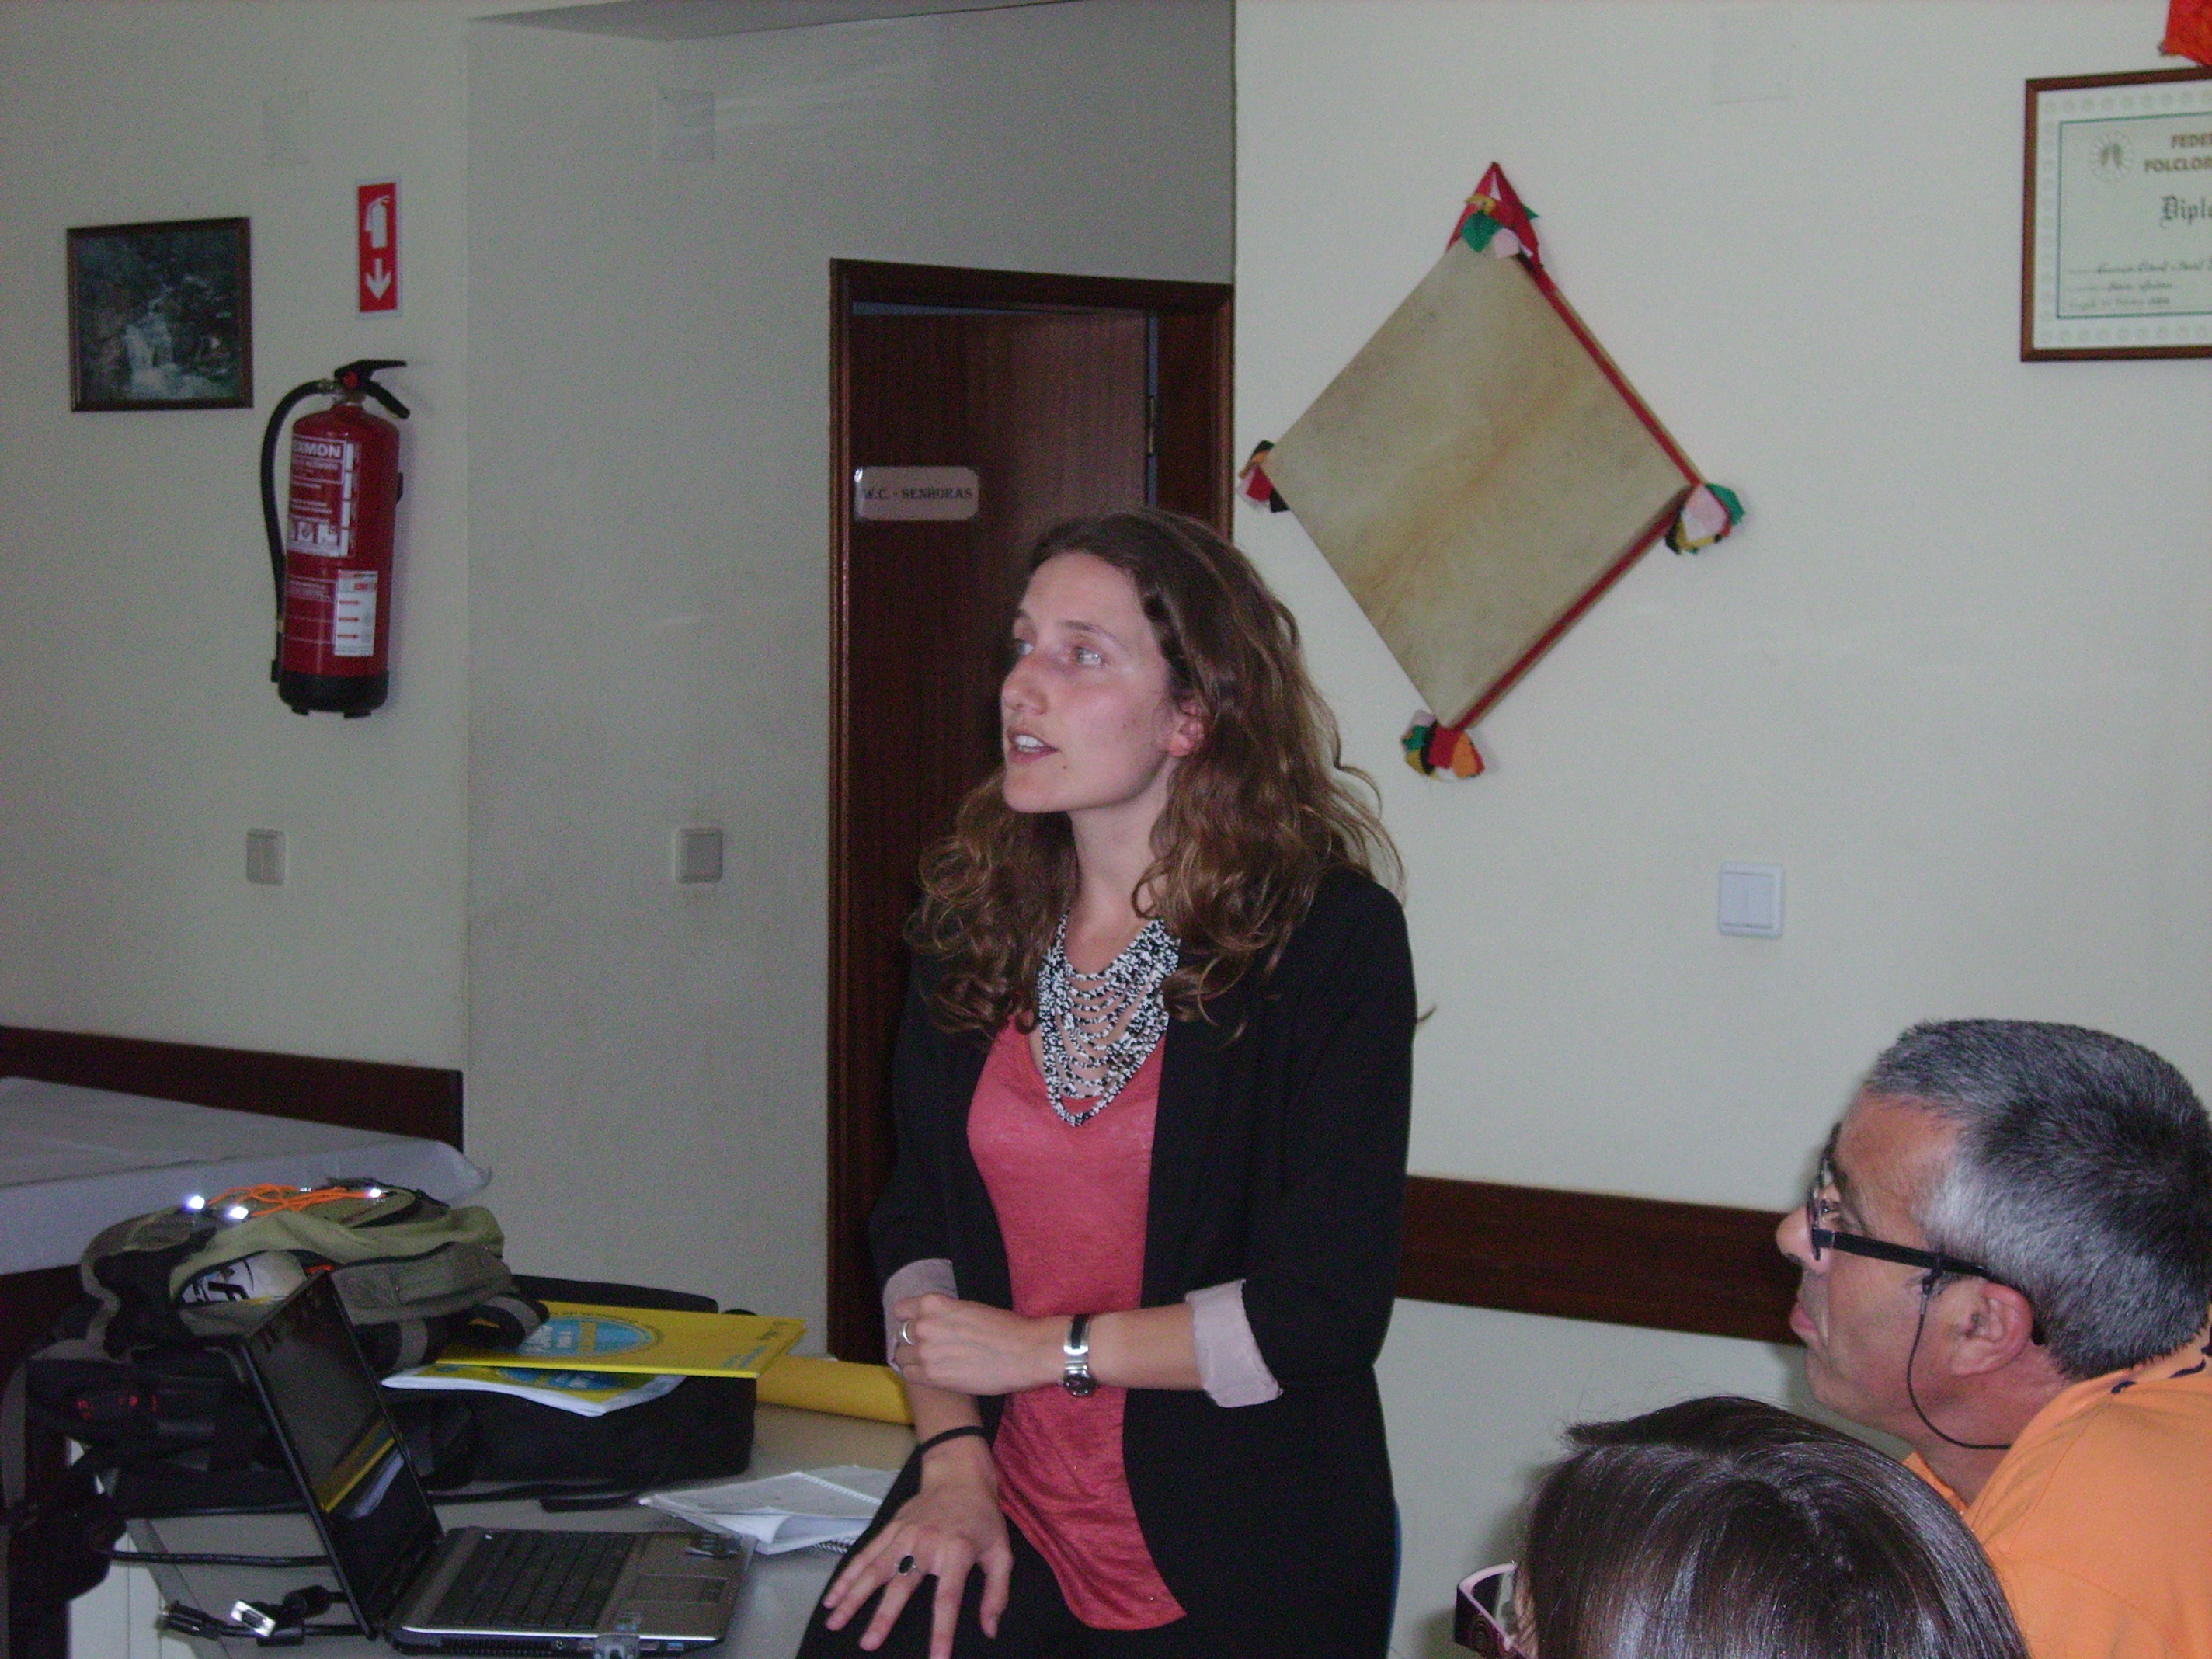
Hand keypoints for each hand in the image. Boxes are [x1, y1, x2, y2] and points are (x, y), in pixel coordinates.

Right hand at [820, 1436, 1010, 1657]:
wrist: (959, 1475)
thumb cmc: (981, 1517)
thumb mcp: (1001, 1552)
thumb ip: (997, 1592)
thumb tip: (990, 1629)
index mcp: (956, 1552)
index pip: (947, 1599)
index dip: (942, 1631)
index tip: (936, 1658)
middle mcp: (925, 1544)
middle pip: (901, 1585)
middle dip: (883, 1617)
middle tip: (868, 1644)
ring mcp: (903, 1535)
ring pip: (874, 1569)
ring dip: (853, 1597)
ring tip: (836, 1622)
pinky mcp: (890, 1529)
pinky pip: (865, 1555)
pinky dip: (847, 1576)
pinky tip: (833, 1596)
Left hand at [891, 1293, 1059, 1395]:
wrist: (1024, 1352)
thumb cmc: (1003, 1327)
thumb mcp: (968, 1308)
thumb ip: (943, 1314)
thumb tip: (930, 1322)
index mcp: (933, 1304)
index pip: (901, 1310)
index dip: (910, 1319)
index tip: (919, 1325)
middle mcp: (924, 1325)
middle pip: (901, 1335)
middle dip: (913, 1341)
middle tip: (931, 1347)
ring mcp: (925, 1352)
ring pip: (901, 1356)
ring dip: (913, 1359)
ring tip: (932, 1362)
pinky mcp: (931, 1376)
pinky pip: (908, 1375)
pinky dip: (917, 1375)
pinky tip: (933, 1374)